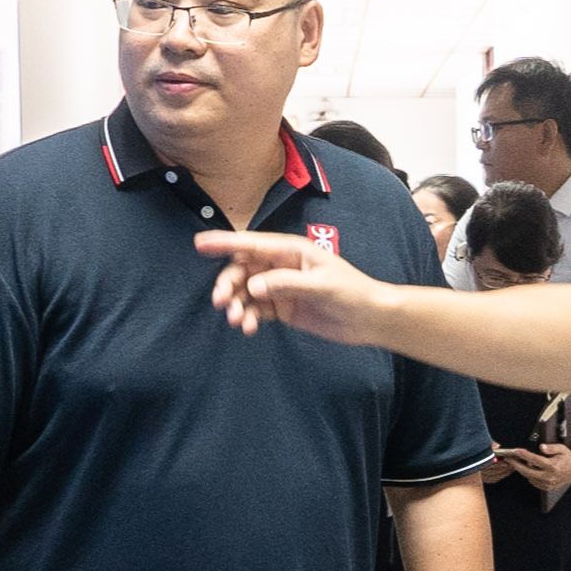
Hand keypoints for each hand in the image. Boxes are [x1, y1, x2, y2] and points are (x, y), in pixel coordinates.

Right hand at [197, 226, 391, 341]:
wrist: (370, 319)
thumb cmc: (352, 293)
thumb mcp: (322, 286)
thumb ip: (287, 284)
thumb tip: (253, 286)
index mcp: (291, 251)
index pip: (252, 244)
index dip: (225, 243)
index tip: (200, 244)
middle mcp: (281, 266)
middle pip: (243, 269)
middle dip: (228, 284)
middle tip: (221, 302)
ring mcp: (280, 287)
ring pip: (246, 291)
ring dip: (236, 304)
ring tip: (237, 320)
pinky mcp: (282, 308)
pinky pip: (256, 309)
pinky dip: (247, 317)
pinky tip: (247, 328)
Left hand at [506, 441, 570, 499]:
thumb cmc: (568, 457)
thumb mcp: (561, 449)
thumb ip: (551, 448)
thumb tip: (541, 447)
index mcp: (553, 466)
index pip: (535, 460)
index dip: (524, 455)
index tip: (516, 451)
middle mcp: (549, 477)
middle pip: (528, 471)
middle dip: (516, 465)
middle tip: (509, 458)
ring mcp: (548, 484)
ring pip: (529, 477)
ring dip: (522, 470)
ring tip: (515, 462)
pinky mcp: (547, 487)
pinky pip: (533, 481)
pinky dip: (529, 475)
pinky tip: (526, 468)